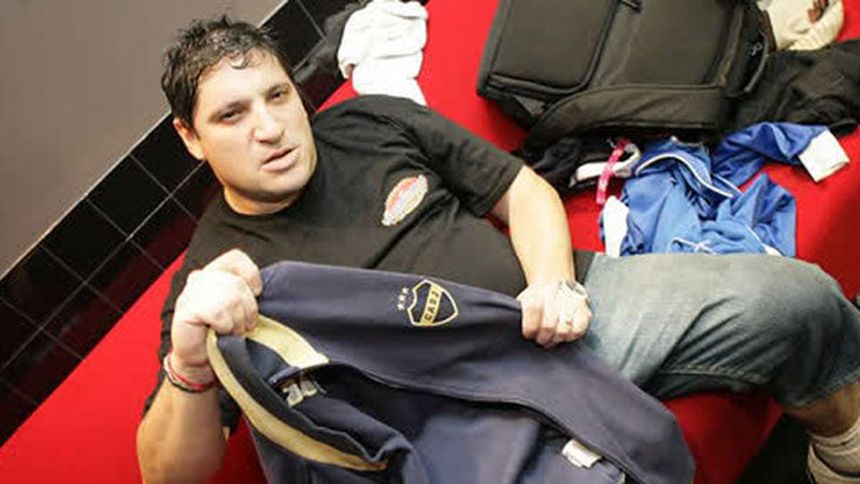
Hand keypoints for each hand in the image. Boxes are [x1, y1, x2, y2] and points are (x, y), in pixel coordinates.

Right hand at [170, 249, 261, 377]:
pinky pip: (216, 312)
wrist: (201, 361)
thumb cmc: (223, 335)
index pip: (235, 258)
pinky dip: (224, 326)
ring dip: (236, 321)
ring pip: (229, 299)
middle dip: (248, 309)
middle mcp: (200, 279)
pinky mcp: (185, 310)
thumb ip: (245, 293)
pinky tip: (219, 333)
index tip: (257, 293)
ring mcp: (191, 294)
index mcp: (214, 274)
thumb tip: (260, 289)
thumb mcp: (238, 309)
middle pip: (237, 283)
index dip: (251, 274)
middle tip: (244, 326)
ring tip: (231, 332)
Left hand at [517, 280, 591, 347]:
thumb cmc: (536, 297)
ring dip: (555, 339)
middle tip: (540, 340)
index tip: (528, 334)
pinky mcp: (585, 312)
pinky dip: (570, 336)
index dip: (530, 328)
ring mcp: (572, 303)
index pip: (533, 310)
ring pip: (563, 330)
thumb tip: (513, 328)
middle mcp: (556, 296)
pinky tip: (564, 334)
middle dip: (542, 338)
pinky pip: (578, 331)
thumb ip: (518, 313)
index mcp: (537, 293)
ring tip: (551, 338)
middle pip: (548, 326)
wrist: (555, 283)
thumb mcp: (522, 300)